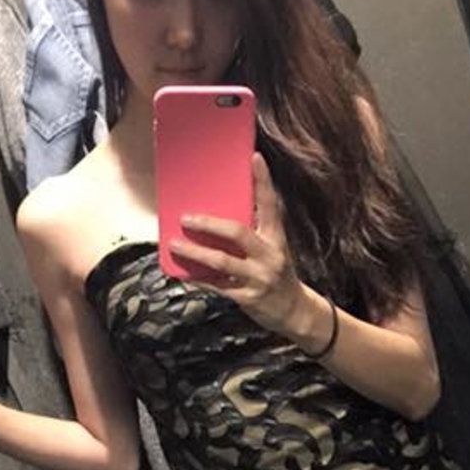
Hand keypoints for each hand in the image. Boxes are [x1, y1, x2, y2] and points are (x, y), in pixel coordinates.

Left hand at [168, 153, 306, 335]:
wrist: (294, 311)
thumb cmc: (278, 274)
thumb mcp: (274, 249)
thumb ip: (254, 234)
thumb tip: (220, 218)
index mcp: (276, 238)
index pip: (270, 205)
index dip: (263, 181)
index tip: (254, 158)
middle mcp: (269, 256)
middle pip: (237, 233)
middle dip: (208, 225)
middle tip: (186, 218)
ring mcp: (258, 278)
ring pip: (221, 261)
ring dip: (194, 253)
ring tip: (175, 244)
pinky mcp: (247, 298)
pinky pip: (217, 286)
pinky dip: (198, 279)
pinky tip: (182, 273)